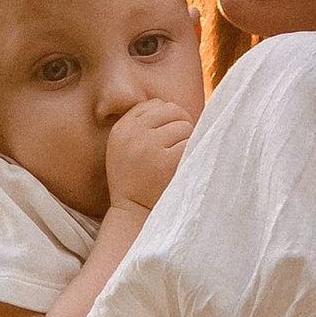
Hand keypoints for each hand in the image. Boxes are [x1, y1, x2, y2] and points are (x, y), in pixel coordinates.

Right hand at [106, 94, 197, 215]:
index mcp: (122, 128)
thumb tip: (172, 107)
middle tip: (180, 145)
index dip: (168, 116)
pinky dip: (193, 151)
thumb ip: (141, 125)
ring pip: (184, 125)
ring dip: (188, 139)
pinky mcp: (166, 161)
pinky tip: (184, 164)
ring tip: (179, 158)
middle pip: (172, 110)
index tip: (170, 134)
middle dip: (181, 124)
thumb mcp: (125, 147)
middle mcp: (133, 133)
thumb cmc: (135, 179)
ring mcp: (149, 146)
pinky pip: (190, 142)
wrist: (132, 212)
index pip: (155, 104)